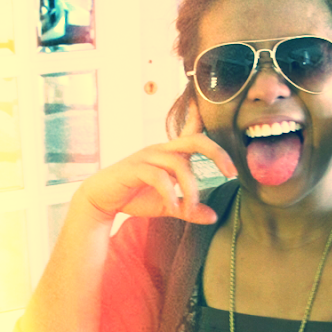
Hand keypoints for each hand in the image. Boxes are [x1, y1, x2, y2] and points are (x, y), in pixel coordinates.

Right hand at [75, 103, 236, 223]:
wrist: (101, 200)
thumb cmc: (135, 196)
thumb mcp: (168, 205)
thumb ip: (189, 209)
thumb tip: (213, 216)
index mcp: (171, 154)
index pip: (192, 133)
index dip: (207, 121)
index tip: (221, 115)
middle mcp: (162, 150)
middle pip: (195, 140)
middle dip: (217, 153)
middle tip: (230, 173)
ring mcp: (147, 156)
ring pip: (180, 165)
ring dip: (191, 190)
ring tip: (189, 209)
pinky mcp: (134, 168)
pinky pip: (159, 177)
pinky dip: (170, 194)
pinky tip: (174, 208)